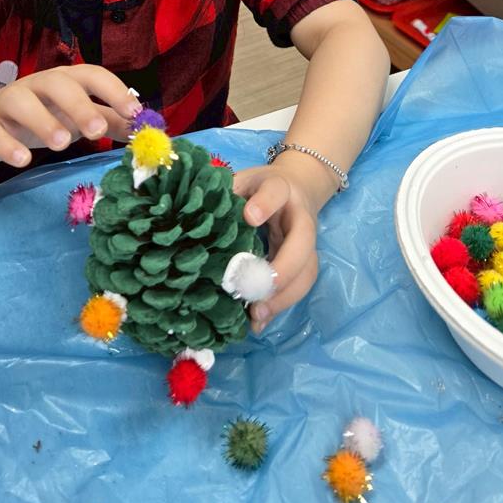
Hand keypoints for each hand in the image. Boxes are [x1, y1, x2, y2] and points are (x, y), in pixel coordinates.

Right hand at [0, 64, 140, 166]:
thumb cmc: (43, 115)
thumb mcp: (78, 116)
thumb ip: (110, 121)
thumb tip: (146, 130)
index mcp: (66, 80)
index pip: (92, 74)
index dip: (113, 90)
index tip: (134, 112)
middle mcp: (38, 85)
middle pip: (58, 84)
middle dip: (79, 104)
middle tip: (97, 130)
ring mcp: (8, 102)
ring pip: (22, 102)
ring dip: (42, 121)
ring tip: (62, 144)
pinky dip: (6, 145)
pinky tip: (22, 160)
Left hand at [232, 162, 319, 333]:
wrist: (297, 188)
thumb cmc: (258, 187)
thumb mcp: (242, 180)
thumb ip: (226, 194)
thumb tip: (195, 216)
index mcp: (280, 188)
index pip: (276, 191)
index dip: (266, 203)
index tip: (250, 216)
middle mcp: (300, 216)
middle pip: (303, 240)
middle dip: (283, 267)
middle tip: (256, 288)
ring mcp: (307, 242)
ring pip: (307, 270)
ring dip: (284, 295)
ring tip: (257, 313)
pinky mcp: (304, 262)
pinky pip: (299, 286)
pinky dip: (280, 306)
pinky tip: (259, 322)